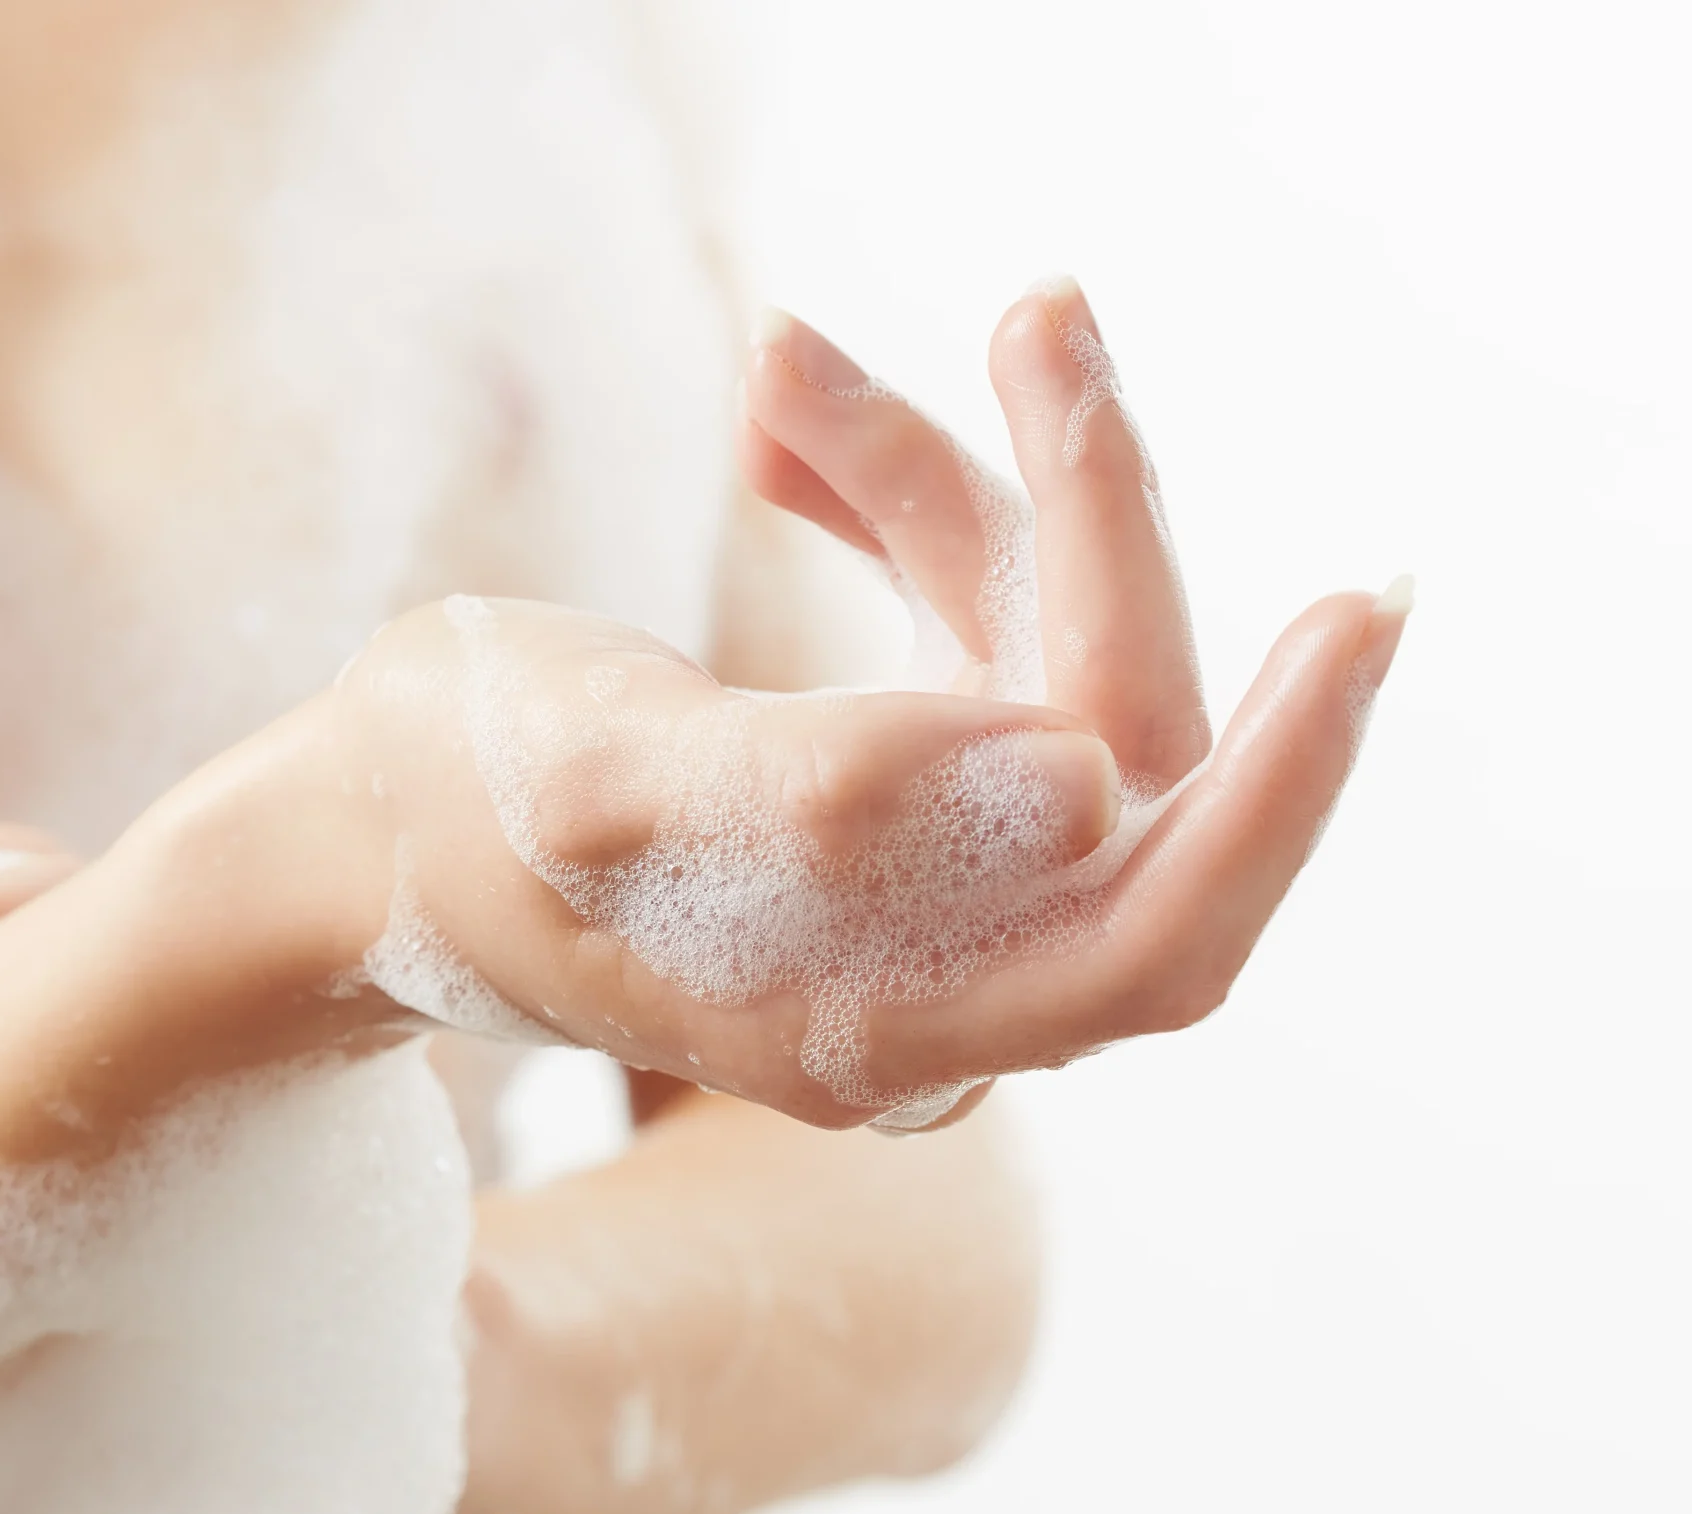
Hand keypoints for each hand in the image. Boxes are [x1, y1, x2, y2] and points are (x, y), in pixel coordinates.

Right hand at [328, 280, 1407, 1127]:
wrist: (334, 840)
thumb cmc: (433, 813)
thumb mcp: (601, 776)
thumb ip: (819, 792)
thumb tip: (1081, 782)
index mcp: (878, 1011)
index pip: (1153, 932)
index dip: (1278, 788)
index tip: (1357, 609)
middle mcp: (925, 977)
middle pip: (1107, 763)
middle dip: (1087, 536)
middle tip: (1043, 324)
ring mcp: (903, 898)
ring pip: (1021, 680)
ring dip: (954, 493)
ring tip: (792, 355)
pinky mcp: (869, 820)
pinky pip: (942, 657)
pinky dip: (886, 528)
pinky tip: (786, 426)